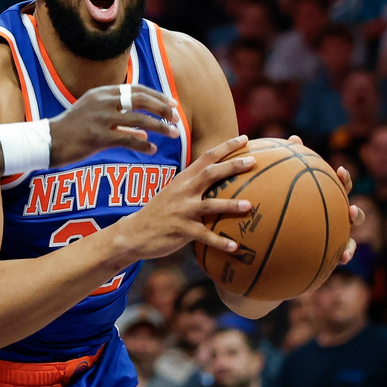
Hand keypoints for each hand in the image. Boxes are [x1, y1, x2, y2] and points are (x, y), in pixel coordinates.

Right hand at [48, 85, 180, 165]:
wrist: (47, 142)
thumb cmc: (71, 130)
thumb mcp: (92, 114)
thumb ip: (117, 118)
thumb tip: (144, 131)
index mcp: (102, 92)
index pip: (136, 89)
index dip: (157, 96)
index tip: (172, 104)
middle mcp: (102, 102)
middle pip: (141, 100)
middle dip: (163, 108)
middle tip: (176, 118)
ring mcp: (100, 119)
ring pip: (139, 120)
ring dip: (160, 127)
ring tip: (173, 133)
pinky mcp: (98, 137)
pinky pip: (128, 139)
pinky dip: (144, 145)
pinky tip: (152, 150)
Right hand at [113, 134, 255, 261]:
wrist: (133, 232)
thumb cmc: (159, 212)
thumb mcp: (174, 192)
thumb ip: (193, 185)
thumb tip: (219, 180)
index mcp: (183, 179)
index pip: (206, 157)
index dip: (226, 146)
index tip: (244, 138)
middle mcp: (183, 191)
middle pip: (210, 174)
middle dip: (232, 166)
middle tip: (253, 161)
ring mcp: (182, 211)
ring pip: (210, 205)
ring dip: (230, 205)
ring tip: (249, 206)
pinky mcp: (181, 231)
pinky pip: (204, 236)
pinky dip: (220, 242)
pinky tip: (235, 247)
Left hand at [287, 135, 364, 264]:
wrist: (278, 254)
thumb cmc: (282, 217)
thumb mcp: (282, 192)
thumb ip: (289, 168)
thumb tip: (293, 137)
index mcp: (325, 202)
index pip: (339, 188)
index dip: (344, 180)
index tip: (341, 171)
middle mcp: (334, 220)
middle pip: (352, 214)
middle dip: (355, 212)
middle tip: (350, 209)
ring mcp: (335, 239)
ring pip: (352, 237)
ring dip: (352, 241)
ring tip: (349, 245)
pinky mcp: (330, 257)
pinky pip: (342, 255)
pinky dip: (346, 254)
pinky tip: (343, 258)